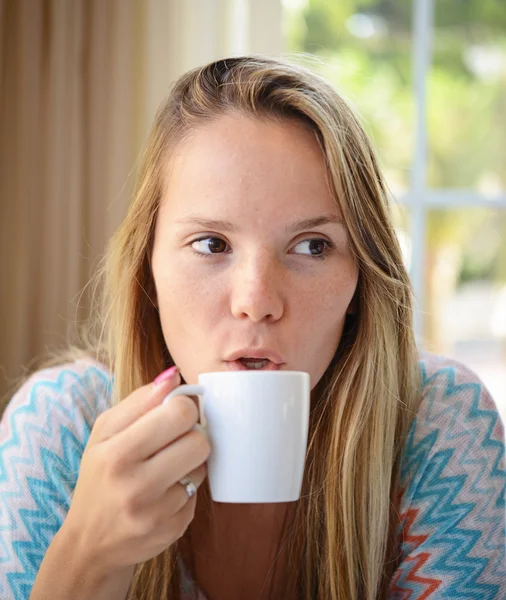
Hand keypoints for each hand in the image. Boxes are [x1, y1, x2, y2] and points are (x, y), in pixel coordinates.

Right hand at [64, 367, 209, 572]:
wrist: (89, 543)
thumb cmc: (99, 476)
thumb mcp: (105, 433)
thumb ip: (139, 400)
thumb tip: (173, 376)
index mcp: (116, 454)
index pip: (179, 413)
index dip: (183, 407)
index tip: (174, 414)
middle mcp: (136, 486)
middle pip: (199, 440)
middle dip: (192, 433)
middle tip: (176, 438)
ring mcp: (156, 512)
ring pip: (202, 466)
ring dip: (191, 462)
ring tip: (168, 466)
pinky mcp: (174, 530)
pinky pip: (198, 494)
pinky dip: (186, 488)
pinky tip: (165, 492)